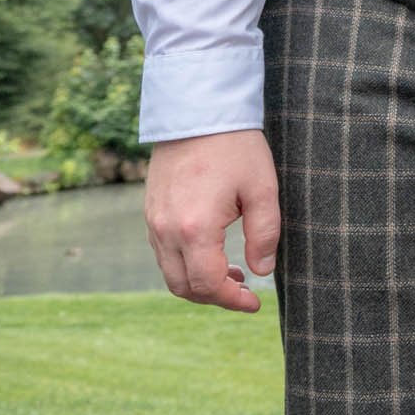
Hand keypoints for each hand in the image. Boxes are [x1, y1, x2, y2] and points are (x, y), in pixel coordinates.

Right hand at [144, 129, 280, 312]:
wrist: (197, 111)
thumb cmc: (236, 148)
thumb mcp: (262, 189)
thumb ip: (264, 235)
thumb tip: (263, 271)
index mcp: (194, 228)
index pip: (207, 284)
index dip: (232, 300)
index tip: (255, 303)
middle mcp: (165, 230)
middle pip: (183, 286)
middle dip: (214, 297)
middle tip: (245, 291)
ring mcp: (153, 221)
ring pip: (170, 272)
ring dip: (199, 282)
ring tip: (233, 273)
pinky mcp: (150, 212)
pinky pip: (163, 253)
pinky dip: (185, 263)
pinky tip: (212, 252)